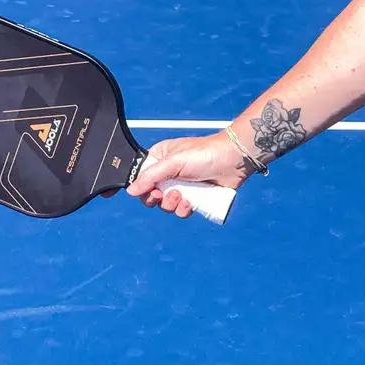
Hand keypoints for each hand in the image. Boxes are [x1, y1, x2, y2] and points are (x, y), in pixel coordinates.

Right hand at [121, 131, 253, 217]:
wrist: (234, 160)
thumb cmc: (204, 154)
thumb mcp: (173, 162)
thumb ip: (150, 177)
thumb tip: (130, 191)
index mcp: (159, 159)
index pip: (140, 176)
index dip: (139, 187)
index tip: (138, 193)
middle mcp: (168, 173)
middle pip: (150, 195)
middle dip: (158, 199)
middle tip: (166, 195)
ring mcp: (181, 186)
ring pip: (166, 205)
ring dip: (172, 205)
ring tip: (183, 197)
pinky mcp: (194, 197)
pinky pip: (181, 210)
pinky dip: (184, 210)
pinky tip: (191, 203)